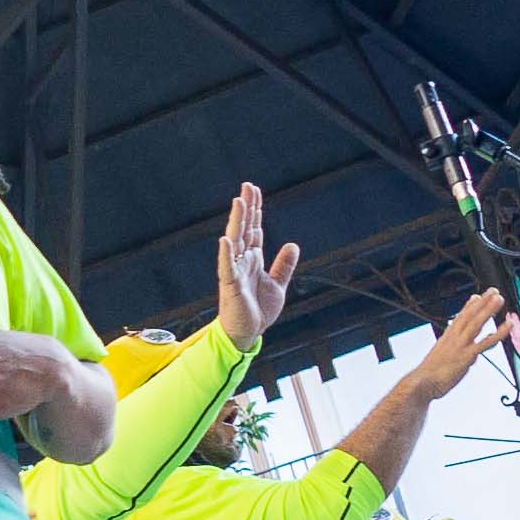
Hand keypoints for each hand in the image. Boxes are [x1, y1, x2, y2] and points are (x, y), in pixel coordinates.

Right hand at [209, 182, 302, 351]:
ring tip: (239, 202)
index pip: (254, 228)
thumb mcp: (278, 285)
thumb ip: (284, 265)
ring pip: (235, 241)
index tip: (254, 190)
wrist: (247, 333)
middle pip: (245, 228)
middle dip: (247, 207)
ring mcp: (235, 271)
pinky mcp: (230, 286)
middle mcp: (242, 261)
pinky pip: (227, 267)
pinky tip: (226, 239)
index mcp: (253, 259)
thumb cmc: (258, 310)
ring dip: (237, 222)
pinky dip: (226, 254)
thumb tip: (293, 244)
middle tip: (248, 186)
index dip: (255, 209)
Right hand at [410, 291, 505, 396]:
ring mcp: (461, 346)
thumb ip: (449, 358)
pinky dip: (499, 332)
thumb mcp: (436, 363)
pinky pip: (486, 342)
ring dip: (489, 309)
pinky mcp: (467, 355)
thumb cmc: (427, 379)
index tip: (476, 298)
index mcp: (445, 340)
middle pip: (469, 316)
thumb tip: (460, 357)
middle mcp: (453, 339)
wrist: (421, 386)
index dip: (468, 308)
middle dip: (482, 302)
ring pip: (477, 323)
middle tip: (493, 291)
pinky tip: (509, 325)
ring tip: (500, 298)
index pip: (458, 320)